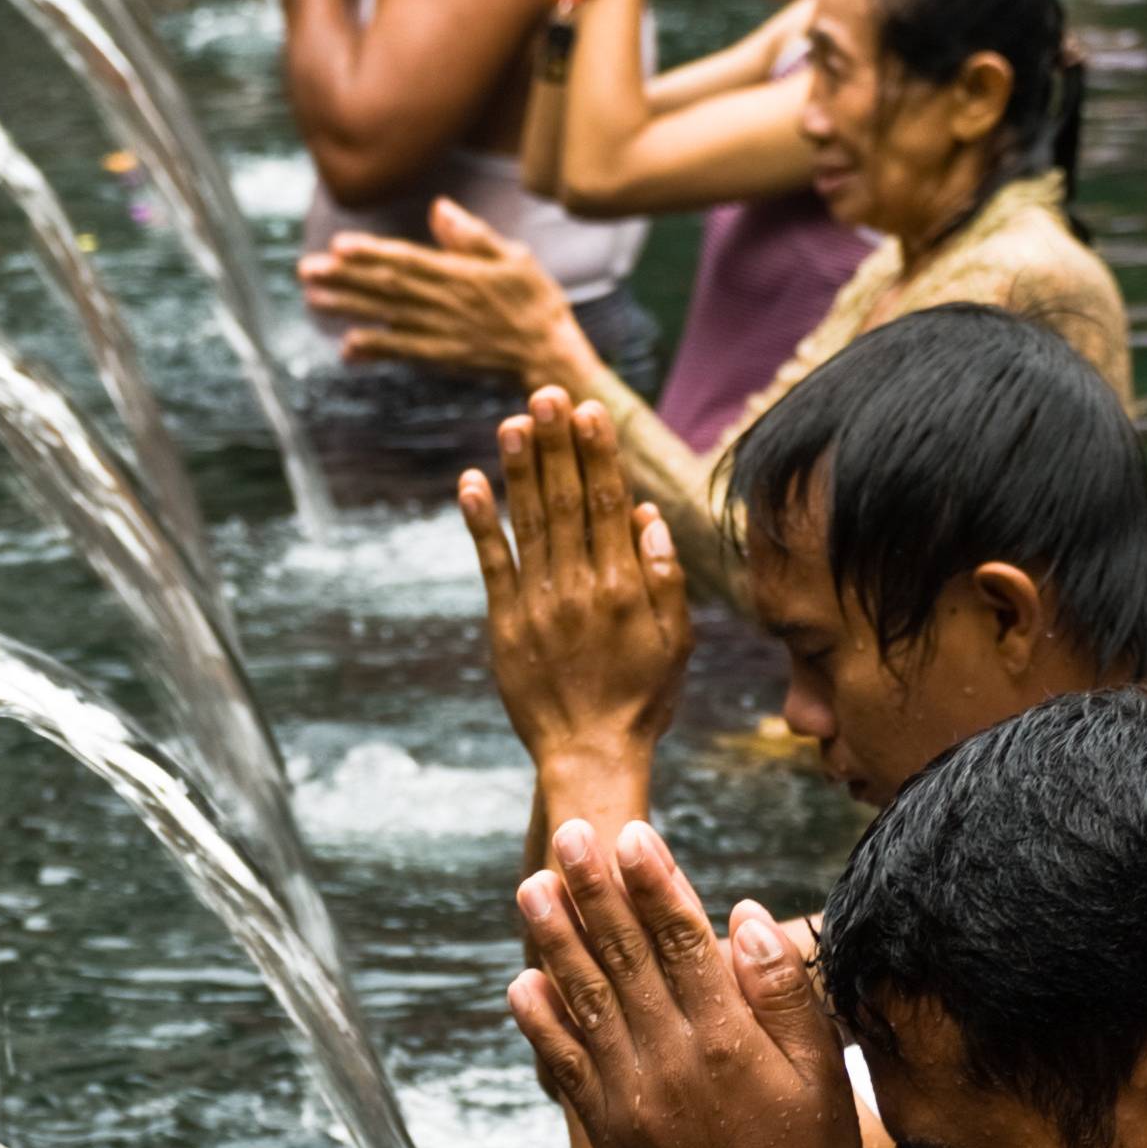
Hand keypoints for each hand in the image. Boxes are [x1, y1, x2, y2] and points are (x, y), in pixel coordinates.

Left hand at [298, 198, 586, 382]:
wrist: (552, 354)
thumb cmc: (535, 301)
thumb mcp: (514, 258)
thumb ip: (474, 235)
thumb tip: (438, 207)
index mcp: (461, 274)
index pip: (409, 260)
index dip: (372, 254)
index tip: (338, 246)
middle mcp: (447, 303)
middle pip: (388, 288)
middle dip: (345, 278)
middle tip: (307, 271)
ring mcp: (443, 333)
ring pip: (388, 317)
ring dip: (349, 309)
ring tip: (313, 299)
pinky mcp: (443, 358)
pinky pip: (404, 352)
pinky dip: (376, 350)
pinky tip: (348, 347)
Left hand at [463, 387, 690, 777]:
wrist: (588, 753)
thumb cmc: (641, 698)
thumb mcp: (674, 642)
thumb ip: (664, 578)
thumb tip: (646, 514)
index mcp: (625, 588)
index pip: (608, 505)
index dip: (596, 454)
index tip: (587, 411)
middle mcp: (580, 588)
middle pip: (565, 502)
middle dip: (555, 445)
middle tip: (544, 394)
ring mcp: (539, 605)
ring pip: (528, 523)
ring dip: (519, 469)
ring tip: (511, 421)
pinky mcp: (505, 623)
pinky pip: (491, 563)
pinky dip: (481, 522)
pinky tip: (472, 482)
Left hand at [509, 819, 861, 1147]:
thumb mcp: (822, 1074)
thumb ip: (781, 994)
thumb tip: (744, 916)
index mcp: (727, 1040)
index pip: (682, 941)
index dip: (653, 883)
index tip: (630, 834)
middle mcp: (670, 1060)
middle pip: (624, 957)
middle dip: (593, 890)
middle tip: (568, 832)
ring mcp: (631, 1095)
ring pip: (585, 1000)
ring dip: (555, 939)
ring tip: (532, 888)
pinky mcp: (609, 1128)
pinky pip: (564, 1064)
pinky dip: (540, 1021)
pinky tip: (522, 980)